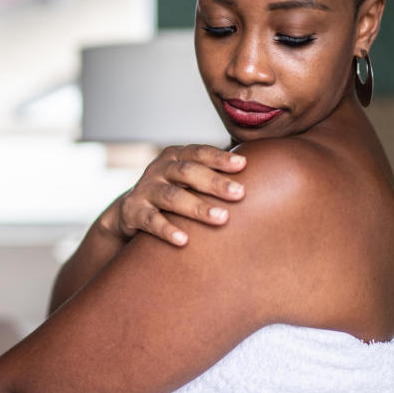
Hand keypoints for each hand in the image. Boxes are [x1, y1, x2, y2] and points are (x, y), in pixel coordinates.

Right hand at [116, 144, 245, 246]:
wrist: (129, 210)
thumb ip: (214, 172)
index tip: (243, 165)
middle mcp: (159, 169)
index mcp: (175, 156)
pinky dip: (167, 230)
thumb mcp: (188, 177)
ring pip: (172, 197)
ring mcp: (145, 189)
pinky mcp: (134, 212)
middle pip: (187, 172)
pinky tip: (184, 240)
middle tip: (239, 194)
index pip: (199, 152)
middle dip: (214, 183)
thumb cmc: (173, 191)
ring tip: (221, 219)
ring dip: (197, 207)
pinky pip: (151, 221)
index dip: (220, 158)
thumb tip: (264, 170)